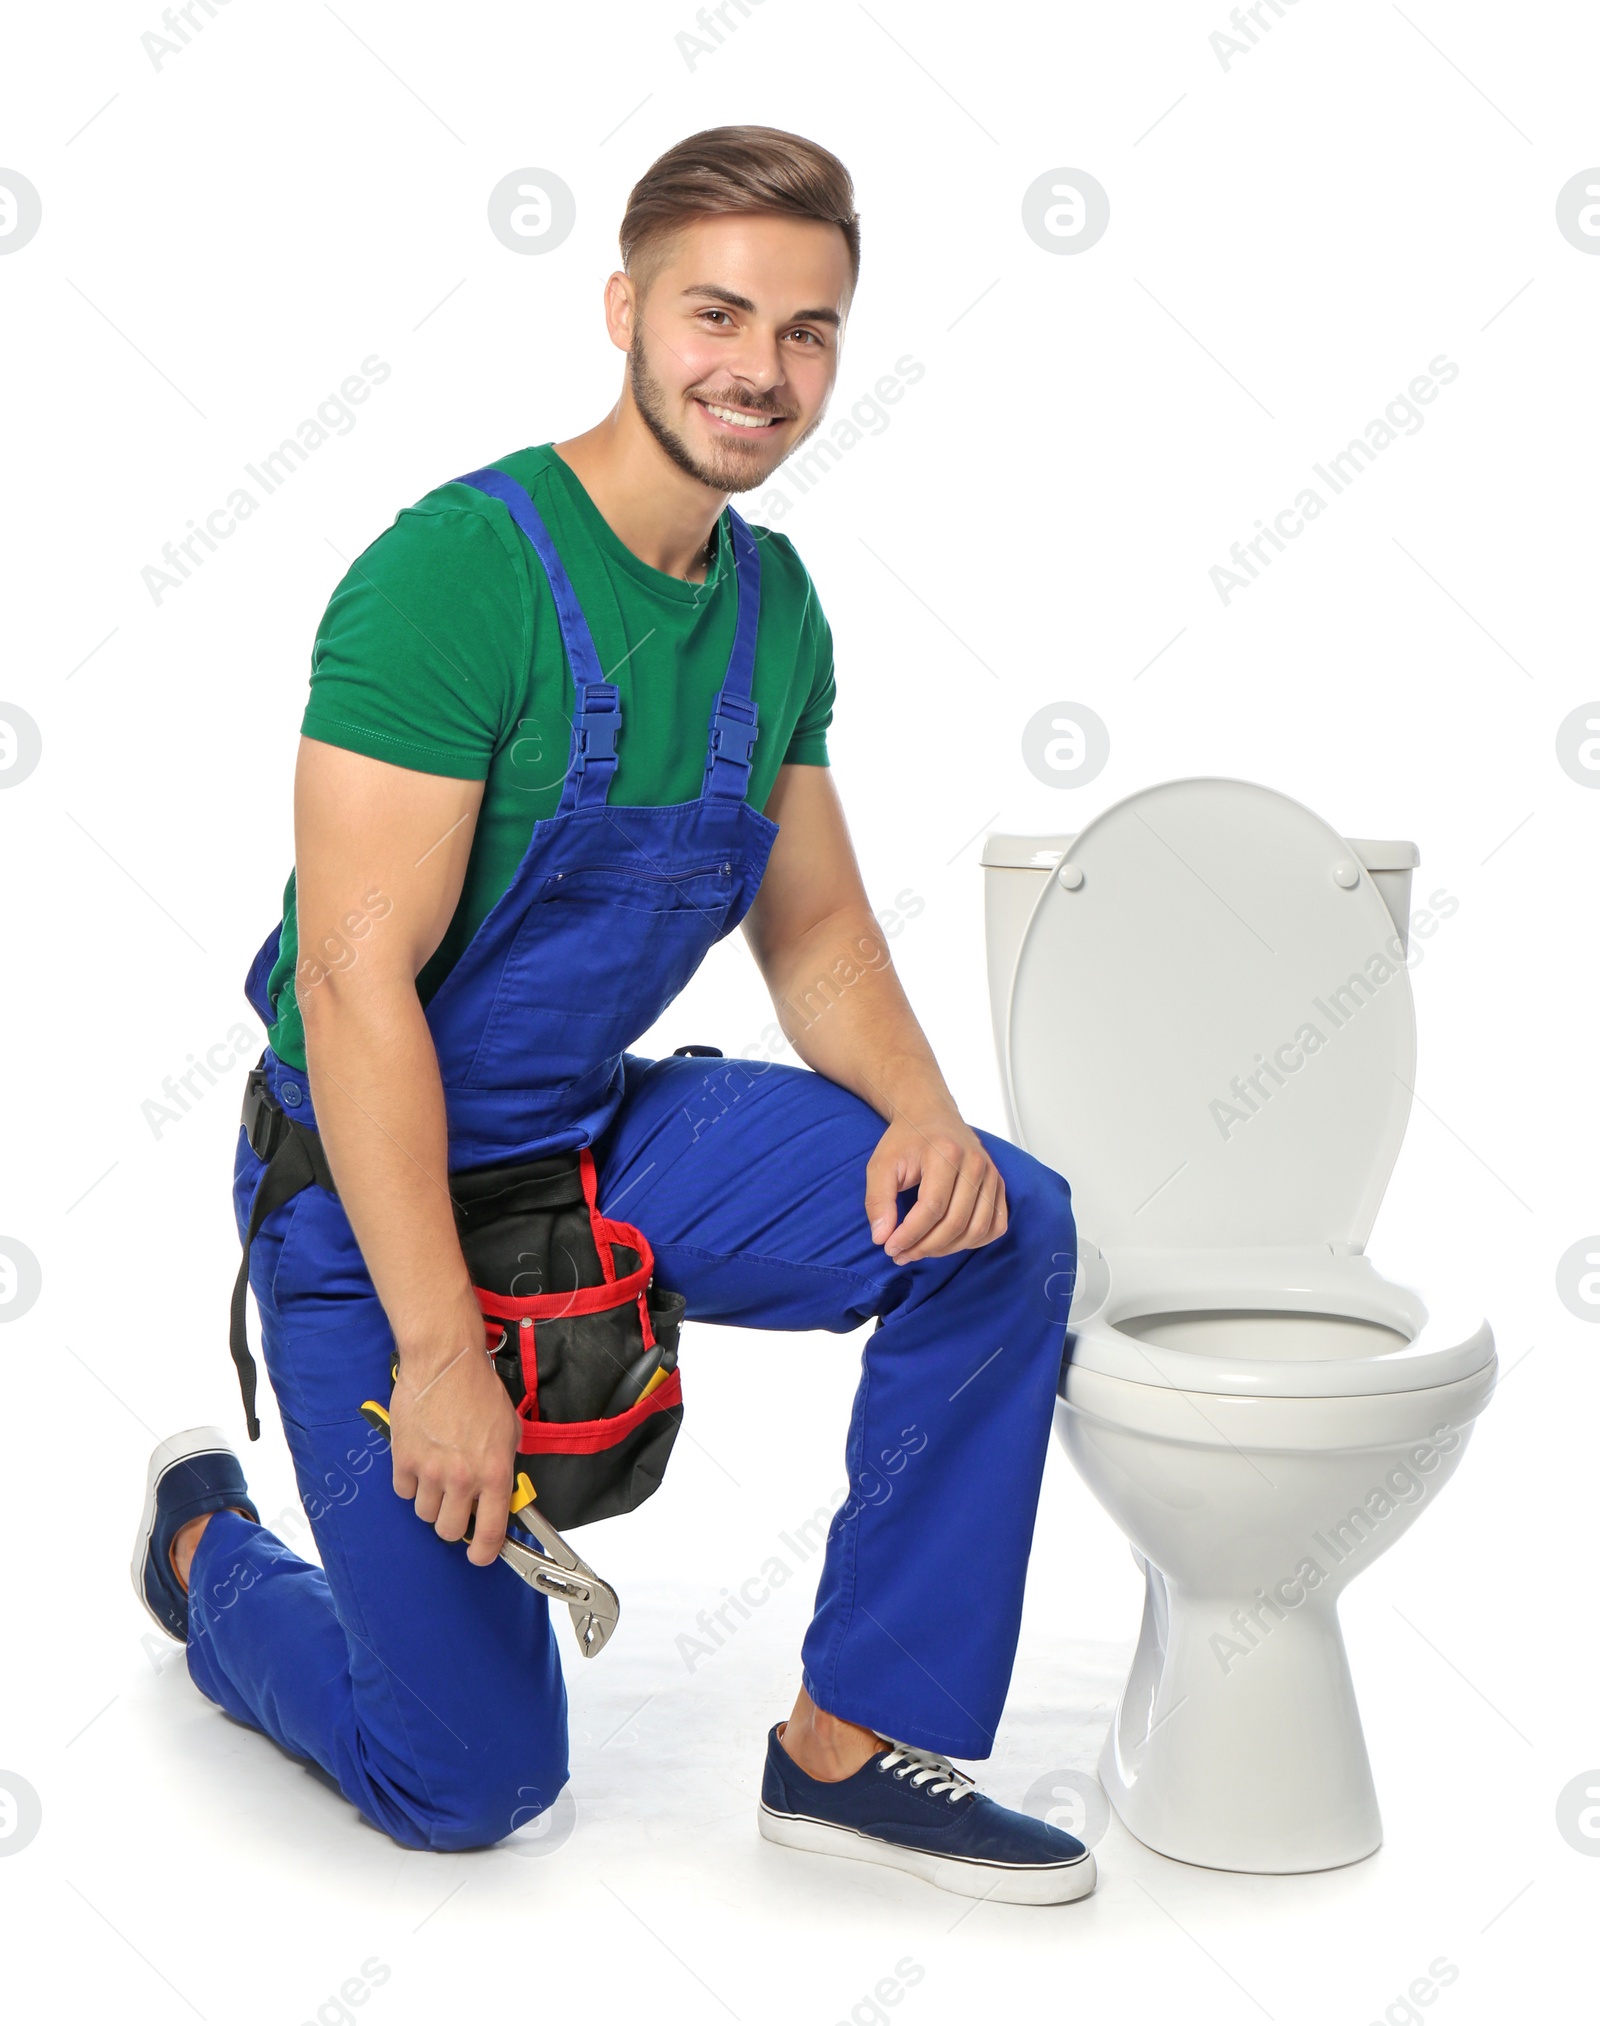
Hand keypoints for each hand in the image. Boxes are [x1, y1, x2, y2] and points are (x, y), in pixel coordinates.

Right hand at [388, 1296, 519, 1566]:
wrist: (445, 1363)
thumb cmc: (479, 1390)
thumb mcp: (509, 1429)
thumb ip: (505, 1463)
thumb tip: (502, 1488)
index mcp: (494, 1473)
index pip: (490, 1532)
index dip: (485, 1552)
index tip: (481, 1556)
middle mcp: (463, 1479)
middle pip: (449, 1531)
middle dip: (453, 1523)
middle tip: (455, 1504)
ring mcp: (430, 1472)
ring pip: (425, 1513)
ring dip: (431, 1501)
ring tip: (437, 1475)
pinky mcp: (403, 1460)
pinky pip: (404, 1491)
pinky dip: (410, 1483)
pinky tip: (420, 1461)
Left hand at [864, 1103, 1007, 1263]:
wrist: (931, 1116)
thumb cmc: (907, 1140)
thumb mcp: (881, 1164)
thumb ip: (878, 1200)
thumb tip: (882, 1237)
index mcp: (945, 1153)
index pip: (932, 1208)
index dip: (910, 1235)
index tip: (890, 1247)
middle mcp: (975, 1163)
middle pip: (956, 1222)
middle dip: (925, 1247)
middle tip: (901, 1255)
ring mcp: (991, 1174)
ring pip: (977, 1229)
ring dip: (947, 1249)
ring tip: (920, 1251)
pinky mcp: (999, 1185)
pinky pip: (996, 1226)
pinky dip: (975, 1242)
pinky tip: (949, 1242)